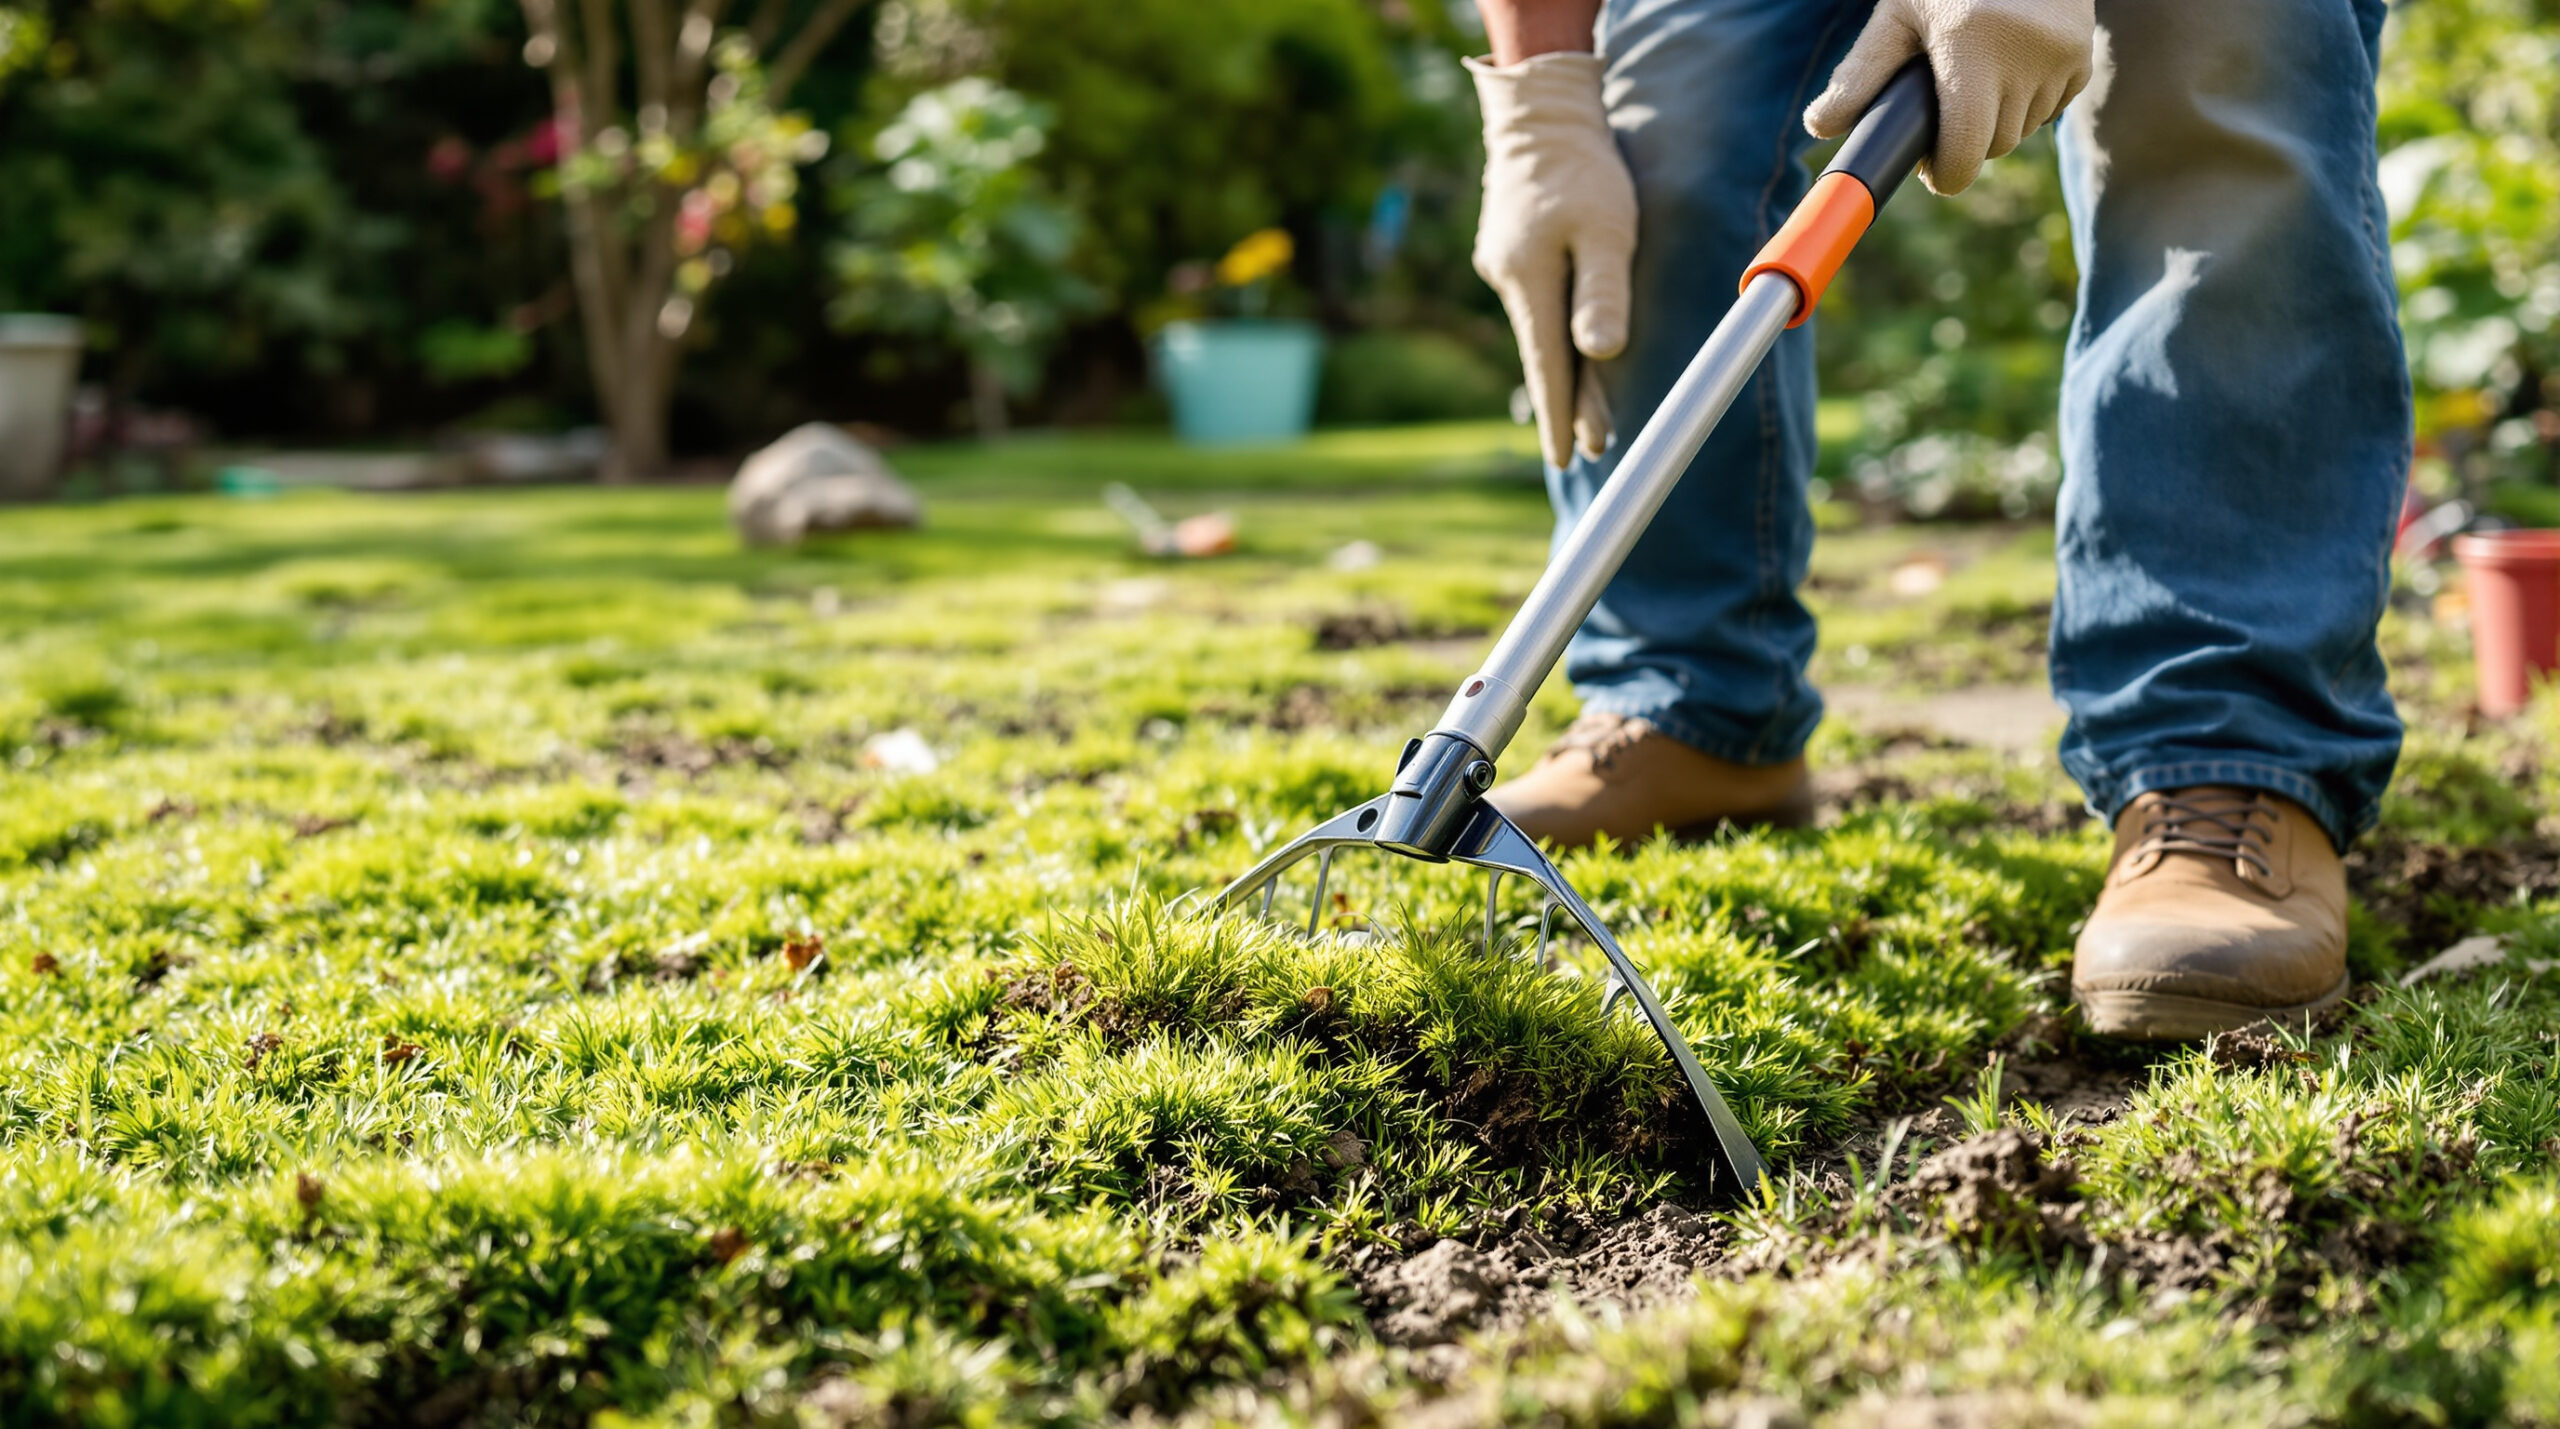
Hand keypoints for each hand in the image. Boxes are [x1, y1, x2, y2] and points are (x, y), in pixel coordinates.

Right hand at [1468, 51, 1635, 468]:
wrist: (1539, 115)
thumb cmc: (1582, 169)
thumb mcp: (1607, 227)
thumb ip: (1602, 291)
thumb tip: (1598, 353)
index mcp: (1530, 282)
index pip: (1548, 367)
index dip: (1561, 417)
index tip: (1568, 460)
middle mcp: (1509, 281)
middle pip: (1545, 355)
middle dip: (1572, 403)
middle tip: (1596, 447)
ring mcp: (1504, 267)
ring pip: (1542, 328)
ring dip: (1566, 366)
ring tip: (1593, 408)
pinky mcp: (1510, 253)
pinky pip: (1539, 301)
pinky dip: (1557, 326)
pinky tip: (1571, 340)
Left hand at [1804, 0, 2093, 193]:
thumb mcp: (1898, 13)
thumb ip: (1860, 72)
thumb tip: (1819, 127)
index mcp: (1972, 45)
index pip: (1965, 151)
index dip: (1945, 173)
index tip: (1931, 170)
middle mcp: (2025, 53)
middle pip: (1994, 146)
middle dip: (1966, 143)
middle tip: (1944, 118)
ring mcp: (2063, 55)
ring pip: (2024, 130)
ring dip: (1998, 122)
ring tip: (1975, 84)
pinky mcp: (2084, 55)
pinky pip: (2052, 108)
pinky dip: (2029, 101)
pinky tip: (2010, 68)